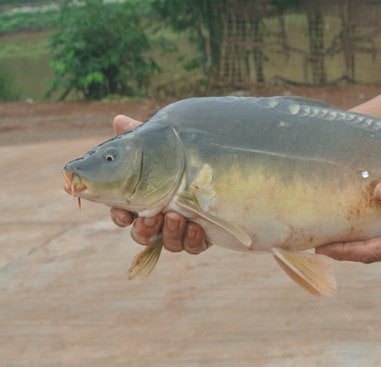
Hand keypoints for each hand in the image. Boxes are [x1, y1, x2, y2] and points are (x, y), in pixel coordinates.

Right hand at [110, 115, 208, 253]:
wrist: (229, 165)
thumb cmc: (188, 153)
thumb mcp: (165, 144)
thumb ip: (140, 136)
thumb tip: (118, 120)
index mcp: (145, 197)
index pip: (124, 213)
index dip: (121, 216)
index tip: (124, 212)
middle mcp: (161, 215)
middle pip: (143, 233)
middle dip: (145, 228)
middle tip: (152, 217)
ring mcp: (182, 228)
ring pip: (168, 242)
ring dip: (170, 232)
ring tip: (178, 216)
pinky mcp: (202, 235)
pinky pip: (193, 246)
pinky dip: (192, 239)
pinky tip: (197, 227)